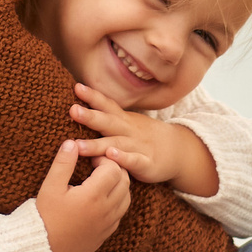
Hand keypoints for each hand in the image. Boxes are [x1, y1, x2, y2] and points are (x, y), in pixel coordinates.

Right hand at [34, 138, 128, 251]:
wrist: (41, 251)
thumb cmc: (43, 218)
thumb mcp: (50, 187)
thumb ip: (63, 163)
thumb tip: (72, 142)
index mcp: (93, 196)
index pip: (113, 169)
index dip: (104, 159)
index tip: (90, 159)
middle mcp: (106, 210)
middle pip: (124, 182)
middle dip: (114, 169)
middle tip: (96, 166)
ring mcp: (107, 224)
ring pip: (126, 198)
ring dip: (118, 185)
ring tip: (100, 181)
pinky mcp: (105, 235)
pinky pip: (120, 214)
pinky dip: (117, 202)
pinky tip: (100, 199)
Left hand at [71, 83, 217, 197]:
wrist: (178, 150)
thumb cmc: (144, 137)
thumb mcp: (127, 123)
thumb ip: (106, 118)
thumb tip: (79, 107)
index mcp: (123, 120)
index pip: (107, 105)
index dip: (93, 96)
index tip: (76, 87)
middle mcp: (129, 130)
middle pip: (108, 122)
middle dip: (90, 116)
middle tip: (72, 110)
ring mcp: (138, 146)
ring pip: (116, 143)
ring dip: (97, 144)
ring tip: (78, 145)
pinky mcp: (147, 164)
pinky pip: (134, 161)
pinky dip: (123, 158)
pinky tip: (111, 156)